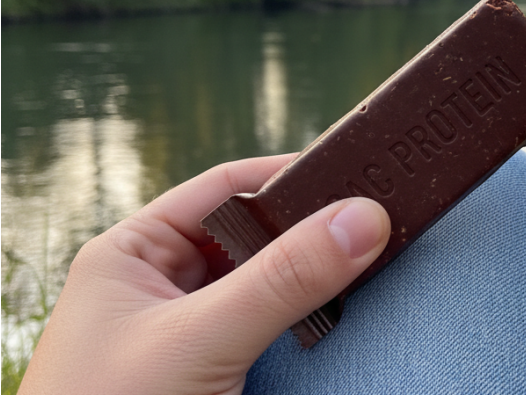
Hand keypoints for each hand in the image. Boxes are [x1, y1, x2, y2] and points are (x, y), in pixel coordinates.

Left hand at [19, 154, 390, 394]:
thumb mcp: (198, 338)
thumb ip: (280, 280)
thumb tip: (361, 220)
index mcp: (135, 251)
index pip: (224, 188)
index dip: (288, 177)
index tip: (353, 176)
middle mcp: (162, 282)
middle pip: (252, 235)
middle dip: (307, 231)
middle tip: (371, 224)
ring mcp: (188, 328)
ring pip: (265, 283)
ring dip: (307, 278)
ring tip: (362, 264)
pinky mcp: (212, 368)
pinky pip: (268, 327)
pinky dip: (302, 319)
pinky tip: (333, 314)